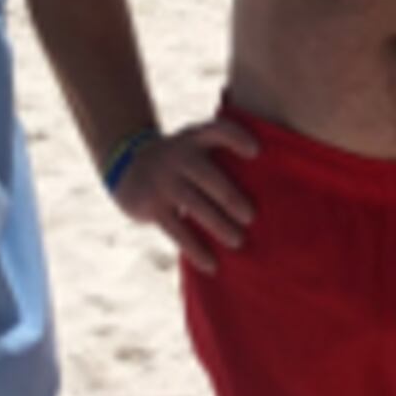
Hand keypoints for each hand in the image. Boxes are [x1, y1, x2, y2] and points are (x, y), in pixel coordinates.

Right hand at [114, 119, 258, 272]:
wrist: (126, 164)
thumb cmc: (178, 160)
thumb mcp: (194, 145)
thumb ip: (221, 156)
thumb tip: (270, 189)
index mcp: (194, 139)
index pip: (217, 131)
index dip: (235, 138)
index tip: (256, 152)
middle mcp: (178, 156)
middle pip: (207, 176)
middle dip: (230, 198)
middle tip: (251, 217)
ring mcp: (163, 180)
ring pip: (194, 204)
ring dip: (218, 225)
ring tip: (237, 241)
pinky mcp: (151, 205)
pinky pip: (177, 230)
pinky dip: (196, 249)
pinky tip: (211, 264)